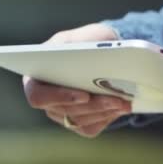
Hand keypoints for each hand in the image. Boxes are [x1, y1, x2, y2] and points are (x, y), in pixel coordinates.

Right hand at [23, 23, 131, 137]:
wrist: (105, 54)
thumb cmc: (90, 42)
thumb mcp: (87, 36)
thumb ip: (86, 45)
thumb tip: (96, 58)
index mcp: (37, 76)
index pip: (37, 95)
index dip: (59, 97)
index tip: (84, 95)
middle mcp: (46, 99)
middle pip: (64, 111)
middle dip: (93, 105)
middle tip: (116, 99)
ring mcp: (60, 113)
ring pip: (79, 121)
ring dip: (104, 111)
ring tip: (125, 101)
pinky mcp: (78, 123)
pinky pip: (90, 127)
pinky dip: (107, 117)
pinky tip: (122, 106)